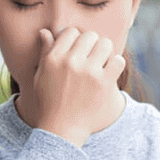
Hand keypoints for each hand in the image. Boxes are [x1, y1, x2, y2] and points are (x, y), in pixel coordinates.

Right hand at [33, 26, 126, 147]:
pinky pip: (118, 61)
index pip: (71, 32)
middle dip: (92, 44)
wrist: (62, 128)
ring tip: (101, 63)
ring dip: (105, 52)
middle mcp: (70, 62)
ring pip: (105, 44)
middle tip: (91, 57)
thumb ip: (45, 52)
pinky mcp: (104, 83)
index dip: (76, 39)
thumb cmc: (50, 101)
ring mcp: (88, 72)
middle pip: (90, 36)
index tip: (78, 50)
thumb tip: (45, 31)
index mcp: (53, 58)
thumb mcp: (41, 76)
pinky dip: (116, 64)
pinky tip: (110, 71)